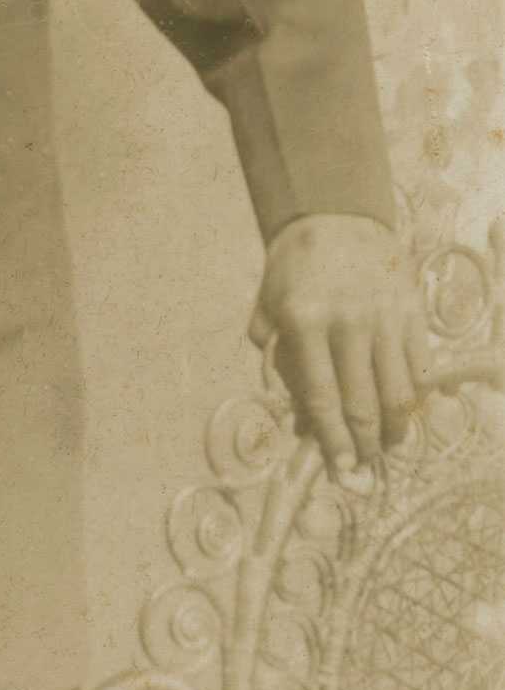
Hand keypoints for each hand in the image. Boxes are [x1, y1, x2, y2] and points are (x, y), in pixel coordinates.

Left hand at [248, 213, 431, 477]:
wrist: (334, 219)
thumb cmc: (293, 273)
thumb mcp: (268, 312)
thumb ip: (278, 367)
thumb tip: (302, 423)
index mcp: (303, 321)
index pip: (321, 396)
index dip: (332, 440)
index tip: (340, 470)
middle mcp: (347, 321)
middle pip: (363, 402)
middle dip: (364, 445)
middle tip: (364, 469)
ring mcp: (385, 317)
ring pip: (399, 393)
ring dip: (394, 430)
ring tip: (386, 447)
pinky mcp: (413, 313)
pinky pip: (421, 368)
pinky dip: (420, 400)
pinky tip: (409, 416)